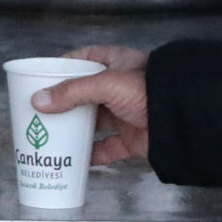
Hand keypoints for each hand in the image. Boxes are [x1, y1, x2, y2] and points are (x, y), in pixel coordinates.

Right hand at [32, 46, 151, 164]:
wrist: (184, 119)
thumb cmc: (148, 90)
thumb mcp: (107, 84)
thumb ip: (73, 92)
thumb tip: (38, 101)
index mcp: (114, 64)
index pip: (81, 60)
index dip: (60, 68)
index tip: (38, 79)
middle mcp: (118, 88)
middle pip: (82, 95)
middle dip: (61, 104)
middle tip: (37, 112)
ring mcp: (124, 114)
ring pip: (92, 123)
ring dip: (73, 131)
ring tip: (49, 137)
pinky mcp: (130, 139)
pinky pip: (105, 149)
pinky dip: (90, 156)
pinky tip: (73, 161)